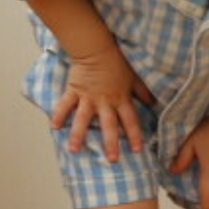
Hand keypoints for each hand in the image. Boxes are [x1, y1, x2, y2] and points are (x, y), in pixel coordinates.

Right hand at [51, 44, 154, 161]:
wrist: (96, 48)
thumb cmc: (116, 61)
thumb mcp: (133, 77)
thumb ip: (142, 91)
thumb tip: (154, 103)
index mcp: (121, 99)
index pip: (130, 120)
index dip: (134, 135)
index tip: (137, 150)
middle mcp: (105, 102)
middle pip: (109, 125)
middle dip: (111, 143)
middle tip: (112, 160)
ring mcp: (88, 98)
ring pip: (83, 119)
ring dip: (79, 135)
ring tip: (74, 150)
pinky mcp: (74, 91)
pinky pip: (65, 105)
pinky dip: (59, 115)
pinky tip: (54, 127)